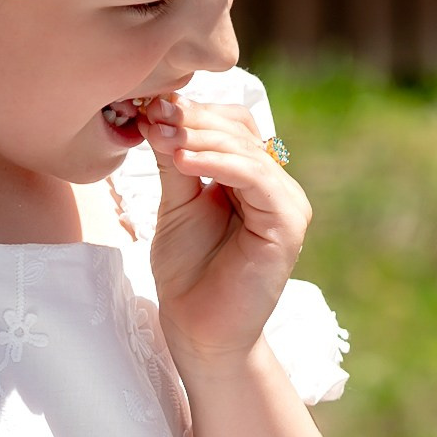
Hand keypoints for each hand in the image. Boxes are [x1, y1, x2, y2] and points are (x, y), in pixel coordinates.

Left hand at [143, 94, 308, 377]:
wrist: (198, 330)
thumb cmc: (188, 272)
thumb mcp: (176, 203)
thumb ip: (177, 160)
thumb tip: (161, 111)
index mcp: (254, 177)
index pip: (233, 125)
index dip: (194, 111)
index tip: (149, 106)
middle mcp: (277, 185)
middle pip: (241, 130)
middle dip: (192, 120)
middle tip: (151, 115)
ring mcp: (287, 203)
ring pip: (247, 150)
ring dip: (199, 138)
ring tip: (158, 134)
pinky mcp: (287, 224)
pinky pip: (254, 179)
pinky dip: (217, 164)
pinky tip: (181, 161)